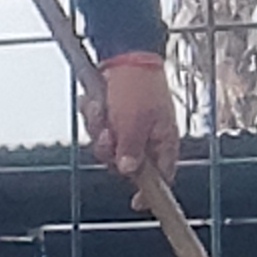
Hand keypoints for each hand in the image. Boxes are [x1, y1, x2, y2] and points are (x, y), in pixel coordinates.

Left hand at [88, 51, 179, 188]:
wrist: (124, 54)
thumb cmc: (137, 86)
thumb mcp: (134, 121)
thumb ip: (132, 149)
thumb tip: (128, 172)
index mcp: (163, 142)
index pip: (162, 178)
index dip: (150, 192)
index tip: (137, 203)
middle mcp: (147, 139)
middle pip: (124, 164)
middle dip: (110, 150)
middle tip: (107, 133)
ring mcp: (128, 129)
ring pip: (107, 147)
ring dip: (99, 129)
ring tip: (101, 108)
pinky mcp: (113, 118)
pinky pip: (98, 129)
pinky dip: (94, 117)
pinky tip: (96, 101)